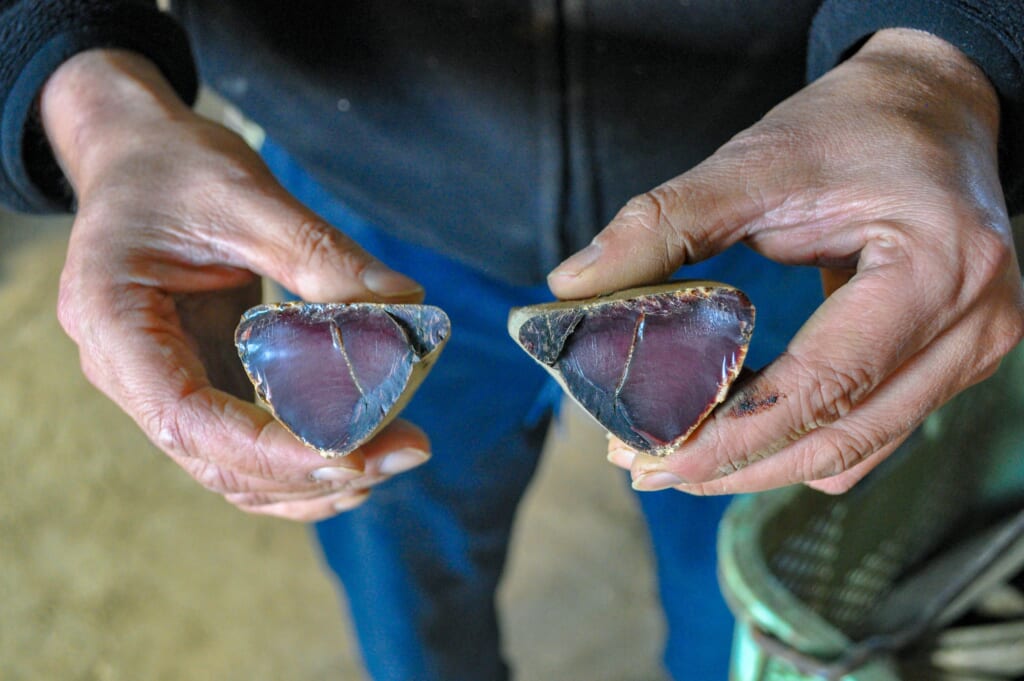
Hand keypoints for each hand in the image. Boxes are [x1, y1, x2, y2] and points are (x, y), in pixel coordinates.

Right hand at [44, 50, 430, 519]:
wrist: (137, 154)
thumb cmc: (175, 165)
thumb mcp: (247, 195)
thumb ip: (320, 253)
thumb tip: (405, 307)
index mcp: (114, 320)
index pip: (187, 418)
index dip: (272, 451)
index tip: (354, 455)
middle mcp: (125, 368)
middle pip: (213, 457)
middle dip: (310, 471)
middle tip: (403, 450)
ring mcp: (157, 382)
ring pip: (228, 467)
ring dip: (308, 480)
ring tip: (391, 457)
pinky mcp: (195, 379)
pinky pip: (241, 442)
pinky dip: (294, 461)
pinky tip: (355, 459)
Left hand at [549, 29, 1023, 494]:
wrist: (933, 106)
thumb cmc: (855, 126)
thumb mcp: (756, 162)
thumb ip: (663, 223)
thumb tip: (572, 282)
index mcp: (937, 267)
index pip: (824, 384)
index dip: (734, 435)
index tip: (653, 457)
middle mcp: (973, 323)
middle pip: (842, 437)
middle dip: (735, 465)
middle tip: (645, 466)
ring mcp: (971, 350)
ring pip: (856, 448)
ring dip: (763, 464)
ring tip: (677, 456)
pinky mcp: (949, 361)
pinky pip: (872, 432)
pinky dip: (801, 443)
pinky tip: (737, 431)